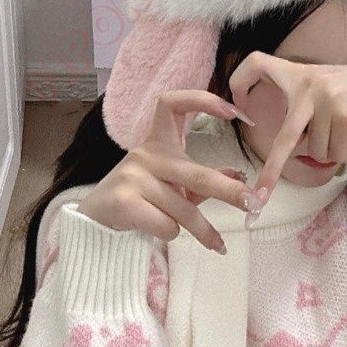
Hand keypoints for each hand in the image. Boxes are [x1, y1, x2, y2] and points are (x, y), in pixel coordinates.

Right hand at [75, 90, 260, 253]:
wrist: (93, 219)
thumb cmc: (139, 198)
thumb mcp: (172, 185)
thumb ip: (201, 181)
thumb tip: (238, 175)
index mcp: (157, 142)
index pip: (171, 103)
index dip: (202, 100)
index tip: (234, 112)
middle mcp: (145, 154)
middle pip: (195, 173)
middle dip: (229, 191)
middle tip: (253, 204)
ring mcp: (132, 176)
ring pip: (183, 209)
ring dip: (203, 231)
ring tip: (218, 245)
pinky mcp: (124, 201)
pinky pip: (166, 225)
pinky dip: (171, 234)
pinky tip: (160, 234)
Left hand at [229, 51, 346, 200]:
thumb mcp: (324, 87)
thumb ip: (303, 109)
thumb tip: (289, 151)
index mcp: (298, 75)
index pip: (257, 64)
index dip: (239, 82)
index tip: (237, 106)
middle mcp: (309, 86)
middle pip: (285, 138)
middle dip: (272, 172)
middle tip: (260, 196)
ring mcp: (328, 101)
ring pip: (317, 152)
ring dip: (333, 149)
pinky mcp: (346, 117)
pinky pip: (337, 155)